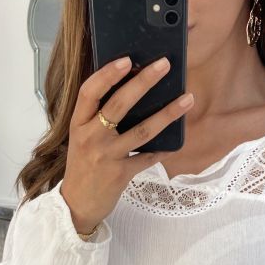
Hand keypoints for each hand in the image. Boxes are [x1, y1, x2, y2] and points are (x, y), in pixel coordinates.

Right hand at [61, 55, 194, 231]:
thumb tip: (128, 90)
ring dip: (167, 114)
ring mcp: (107, 156)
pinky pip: (148, 157)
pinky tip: (177, 141)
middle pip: (119, 104)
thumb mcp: (81, 138)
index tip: (127, 59)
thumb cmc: (82, 167)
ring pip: (142, 130)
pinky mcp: (121, 174)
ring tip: (187, 99)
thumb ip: (97, 118)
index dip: (107, 74)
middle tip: (164, 65)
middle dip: (144, 82)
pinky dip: (163, 149)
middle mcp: (91, 138)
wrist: (77, 204)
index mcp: (79, 124)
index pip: (90, 92)